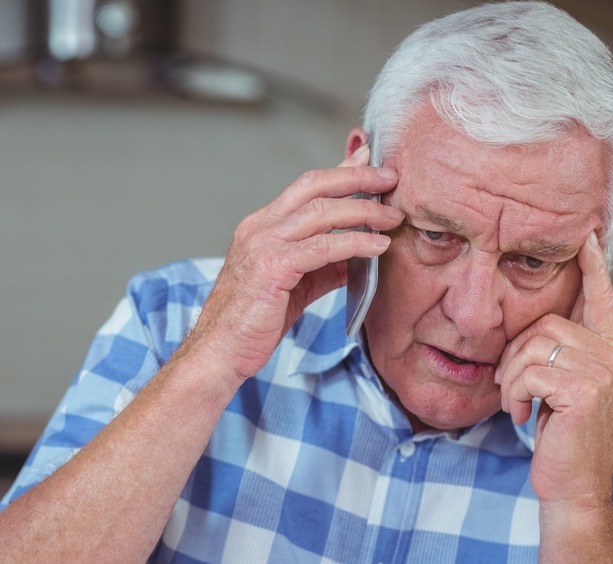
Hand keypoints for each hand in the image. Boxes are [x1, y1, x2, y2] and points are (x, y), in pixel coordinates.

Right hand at [189, 146, 402, 381]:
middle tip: (390, 177)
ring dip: (364, 211)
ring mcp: (263, 244)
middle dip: (357, 177)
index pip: (306, 187)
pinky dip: (355, 243)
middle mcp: (259, 227)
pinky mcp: (272, 267)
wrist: (220, 351)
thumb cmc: (253, 323)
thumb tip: (362, 253)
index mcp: (261, 226)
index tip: (370, 162)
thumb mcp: (294, 285)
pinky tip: (377, 247)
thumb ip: (324, 265)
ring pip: (322, 212)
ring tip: (392, 217)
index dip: (340, 171)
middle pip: (315, 186)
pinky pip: (323, 247)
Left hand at [495, 232, 612, 506]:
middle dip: (514, 355)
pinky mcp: (585, 390)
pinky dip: (515, 395)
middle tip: (512, 389)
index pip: (602, 298)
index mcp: (606, 351)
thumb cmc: (559, 439)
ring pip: (533, 347)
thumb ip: (555, 356)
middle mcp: (610, 356)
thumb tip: (529, 332)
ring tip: (517, 405)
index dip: (593, 266)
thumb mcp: (559, 390)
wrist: (573, 486)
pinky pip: (530, 372)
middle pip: (545, 324)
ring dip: (511, 379)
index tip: (588, 236)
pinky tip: (524, 417)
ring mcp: (602, 371)